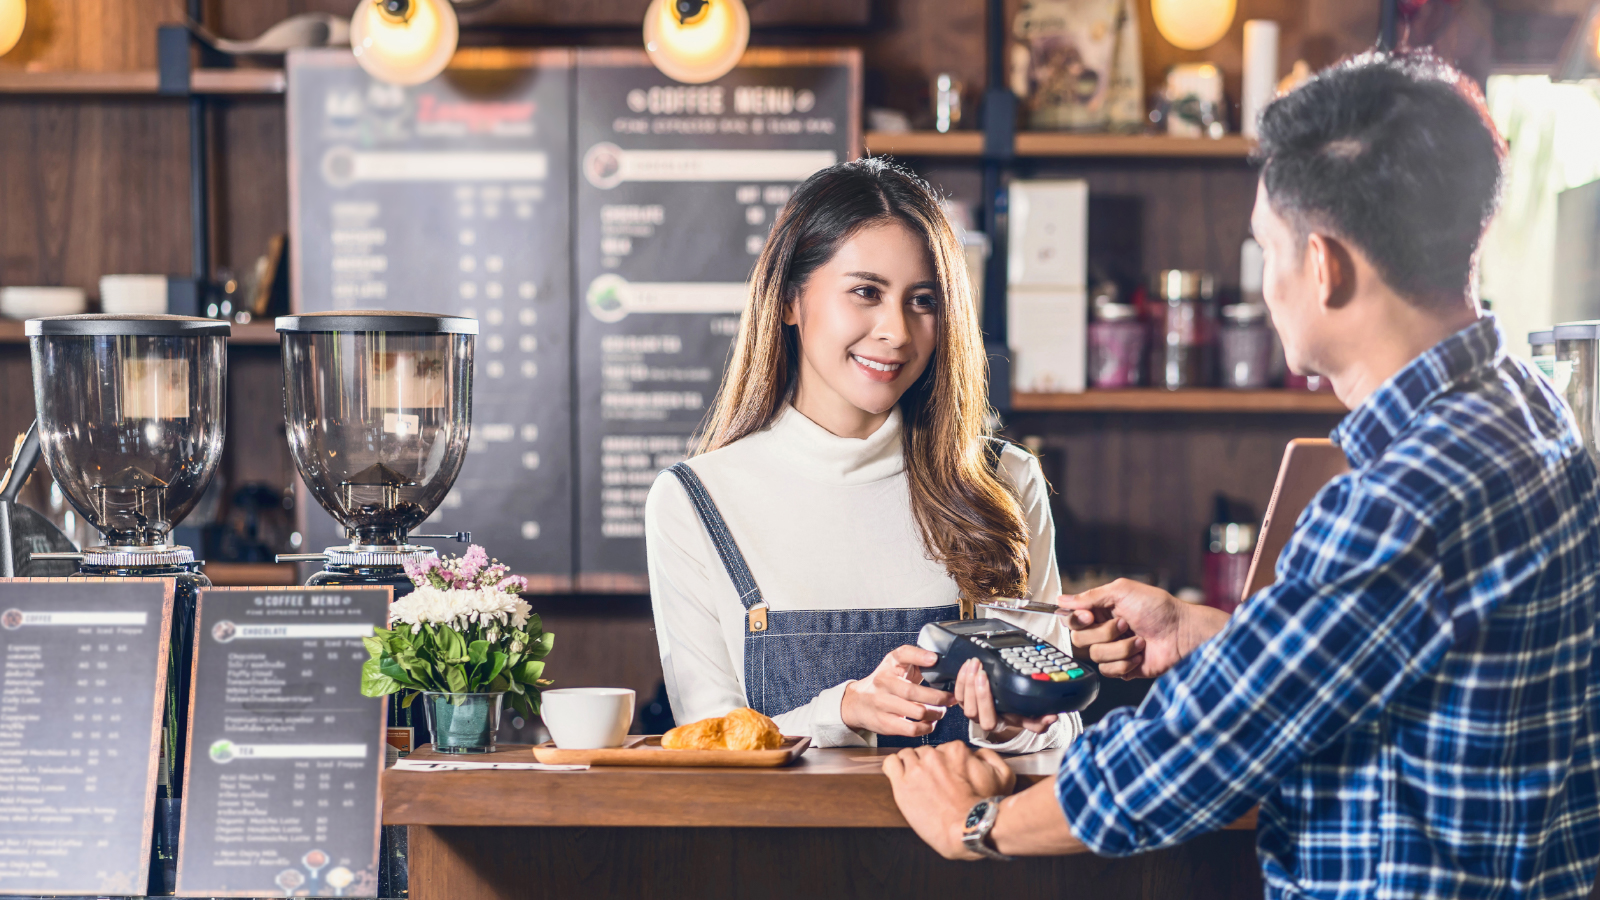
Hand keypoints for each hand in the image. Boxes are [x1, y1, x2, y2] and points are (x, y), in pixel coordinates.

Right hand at [841, 645, 955, 737]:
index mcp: (889, 664)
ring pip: (917, 711)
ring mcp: (882, 704)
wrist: (857, 702)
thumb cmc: (885, 681)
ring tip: (941, 712)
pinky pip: (911, 729)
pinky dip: (926, 727)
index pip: (903, 654)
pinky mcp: (884, 723)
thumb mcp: (895, 664)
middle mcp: (883, 683)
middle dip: (939, 697)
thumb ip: (916, 659)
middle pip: (914, 691)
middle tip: (951, 698)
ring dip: (936, 713)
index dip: (919, 656)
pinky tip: (930, 723)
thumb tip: (942, 662)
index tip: (935, 658)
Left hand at [883, 741, 1016, 859]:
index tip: (948, 777)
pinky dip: (894, 767)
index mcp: (956, 750)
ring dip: (911, 766)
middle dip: (928, 765)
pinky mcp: (902, 784)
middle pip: (925, 751)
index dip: (946, 764)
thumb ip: (990, 756)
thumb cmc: (984, 807)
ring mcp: (916, 769)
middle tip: (934, 783)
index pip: (944, 748)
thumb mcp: (1003, 776)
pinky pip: (890, 763)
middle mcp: (934, 755)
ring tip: (918, 783)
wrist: (967, 830)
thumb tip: (976, 752)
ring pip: (907, 755)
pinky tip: (901, 778)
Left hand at [953, 658, 1056, 742]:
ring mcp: (971, 708)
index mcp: (998, 724)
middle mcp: (981, 718)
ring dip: (965, 680)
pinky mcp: (963, 699)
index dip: (984, 700)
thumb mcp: (1032, 717)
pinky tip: (966, 666)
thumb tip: (1052, 717)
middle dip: (973, 687)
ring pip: (962, 699)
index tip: (986, 678)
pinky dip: (960, 678)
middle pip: (971, 709)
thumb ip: (1042, 720)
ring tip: (973, 663)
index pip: (988, 720)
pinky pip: (956, 691)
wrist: (1008, 708)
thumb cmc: (1019, 712)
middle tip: (979, 668)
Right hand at [1058, 578, 1228, 678]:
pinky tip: (1141, 655)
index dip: (1077, 620)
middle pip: (1079, 639)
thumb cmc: (1157, 608)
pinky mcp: (1123, 668)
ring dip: (1121, 647)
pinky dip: (1126, 663)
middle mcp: (1104, 630)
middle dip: (1104, 633)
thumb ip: (1089, 596)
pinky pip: (1108, 671)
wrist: (1182, 633)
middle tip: (1125, 624)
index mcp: (1101, 610)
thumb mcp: (1122, 591)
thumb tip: (1061, 600)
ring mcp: (1113, 650)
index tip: (1091, 616)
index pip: (1072, 619)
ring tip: (1140, 640)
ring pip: (1095, 656)